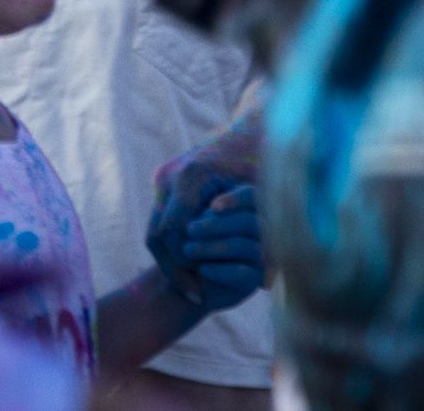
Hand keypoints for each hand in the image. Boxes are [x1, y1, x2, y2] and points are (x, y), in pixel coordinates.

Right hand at [144, 132, 265, 318]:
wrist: (253, 127)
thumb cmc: (264, 163)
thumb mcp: (266, 202)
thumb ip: (264, 240)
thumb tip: (266, 283)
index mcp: (191, 178)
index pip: (173, 235)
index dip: (183, 270)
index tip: (200, 296)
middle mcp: (171, 175)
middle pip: (159, 236)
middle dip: (175, 269)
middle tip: (195, 297)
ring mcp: (164, 176)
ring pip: (157, 229)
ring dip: (172, 259)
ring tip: (193, 286)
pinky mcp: (166, 180)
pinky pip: (164, 220)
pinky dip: (176, 244)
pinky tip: (194, 262)